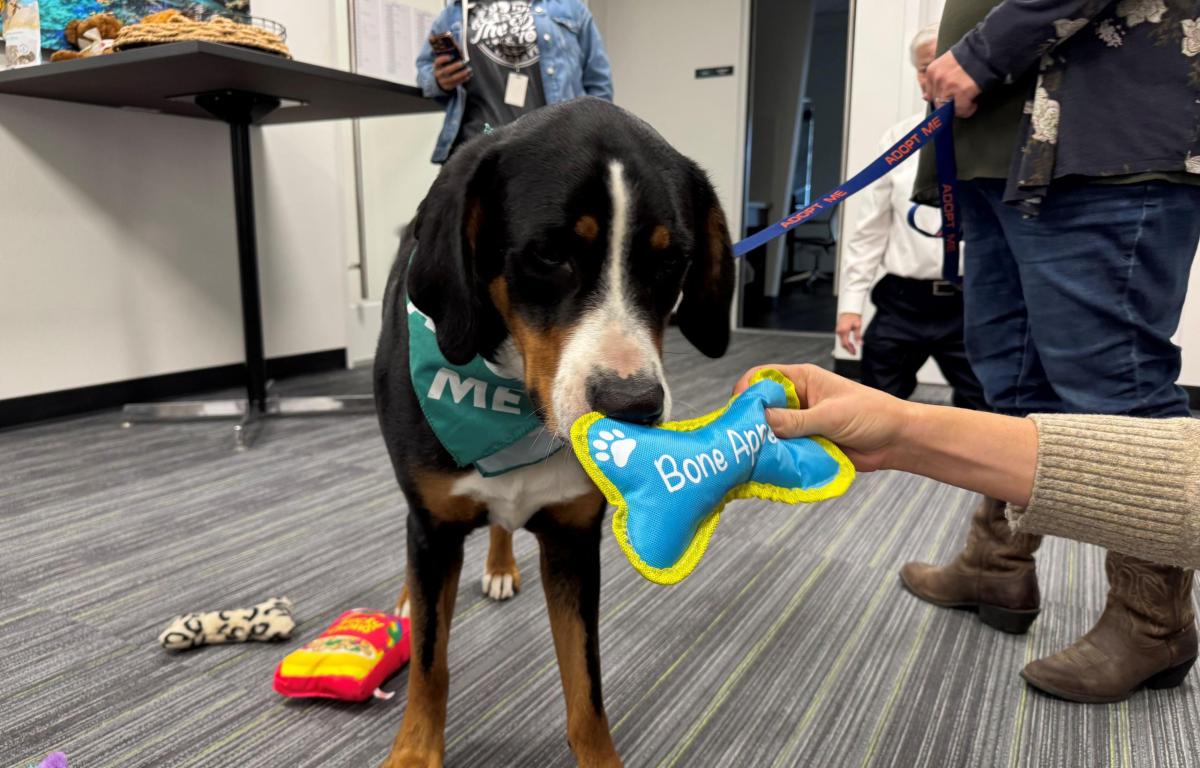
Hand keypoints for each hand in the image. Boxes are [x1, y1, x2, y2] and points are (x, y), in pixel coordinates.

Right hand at [434, 54, 470, 91]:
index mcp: (436, 66)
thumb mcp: (443, 63)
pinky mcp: (448, 87)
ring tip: (469, 69)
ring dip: (462, 74)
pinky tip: (468, 75)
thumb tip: (460, 48)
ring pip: (452, 78)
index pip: (437, 61)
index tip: (451, 56)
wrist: (440, 81)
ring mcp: (443, 81)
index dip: (443, 59)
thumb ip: (449, 56)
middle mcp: (438, 74)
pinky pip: (456, 83)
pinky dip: (463, 79)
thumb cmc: (445, 68)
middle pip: (446, 70)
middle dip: (456, 66)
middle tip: (464, 62)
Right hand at [732, 364, 913, 471]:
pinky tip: (770, 465)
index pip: (764, 378)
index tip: (740, 410)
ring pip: (770, 431)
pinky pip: (783, 449)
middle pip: (762, 407)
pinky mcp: (805, 444)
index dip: (748, 391)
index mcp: (803, 380)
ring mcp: (800, 423)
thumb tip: (763, 420)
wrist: (896, 441)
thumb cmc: (872, 414)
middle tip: (744, 438)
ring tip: (755, 455)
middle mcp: (797, 400)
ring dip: (765, 443)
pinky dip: (777, 458)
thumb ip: (797, 420)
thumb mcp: (832, 414)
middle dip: (752, 421)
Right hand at [835, 313, 862, 354]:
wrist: (849, 310)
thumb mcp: (858, 326)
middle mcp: (839, 331)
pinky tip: (849, 342)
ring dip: (847, 345)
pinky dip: (845, 341)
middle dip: (848, 349)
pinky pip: (841, 338)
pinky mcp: (838, 329)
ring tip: (853, 347)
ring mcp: (838, 330)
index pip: (846, 343)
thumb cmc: (853, 316)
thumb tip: (859, 343)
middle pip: (842, 344)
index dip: (850, 349)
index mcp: (844, 331)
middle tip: (854, 352)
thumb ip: (858, 336)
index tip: (854, 352)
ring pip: (841, 341)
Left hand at [926, 51, 980, 117]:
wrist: (985, 51)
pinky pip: (961, 109)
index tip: (949, 99)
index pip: (929, 94)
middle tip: (960, 101)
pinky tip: (973, 103)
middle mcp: (938, 78)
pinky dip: (968, 109)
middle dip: (949, 105)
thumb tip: (926, 97)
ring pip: (947, 108)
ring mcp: (948, 86)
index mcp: (932, 71)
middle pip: (937, 103)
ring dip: (959, 108)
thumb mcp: (946, 64)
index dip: (941, 98)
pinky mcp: (961, 91)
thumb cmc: (969, 56)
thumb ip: (936, 79)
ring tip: (967, 102)